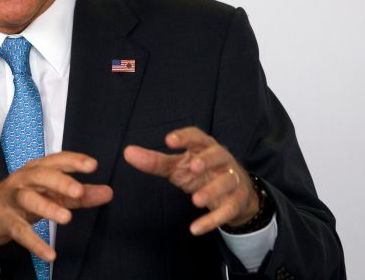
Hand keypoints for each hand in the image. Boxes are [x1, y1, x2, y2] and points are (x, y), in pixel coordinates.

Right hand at [0, 151, 112, 265]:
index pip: (56, 161)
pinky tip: (50, 254)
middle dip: (60, 181)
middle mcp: (23, 180)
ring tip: (67, 218)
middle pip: (41, 176)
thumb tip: (108, 192)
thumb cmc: (22, 199)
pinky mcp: (5, 221)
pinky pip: (20, 232)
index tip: (92, 165)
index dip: (73, 161)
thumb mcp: (51, 194)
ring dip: (47, 207)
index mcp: (36, 170)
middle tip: (78, 191)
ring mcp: (12, 200)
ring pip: (29, 199)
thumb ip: (80, 195)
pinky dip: (35, 243)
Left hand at [123, 126, 257, 234]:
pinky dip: (212, 220)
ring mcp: (231, 180)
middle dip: (207, 160)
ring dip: (212, 190)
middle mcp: (221, 160)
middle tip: (193, 167)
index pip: (197, 136)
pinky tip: (195, 229)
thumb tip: (128, 152)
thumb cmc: (200, 173)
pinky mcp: (236, 201)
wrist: (234, 192)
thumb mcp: (177, 167)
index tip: (168, 140)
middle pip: (218, 155)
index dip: (184, 137)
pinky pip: (227, 210)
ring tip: (195, 200)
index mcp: (204, 147)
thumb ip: (155, 161)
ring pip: (226, 182)